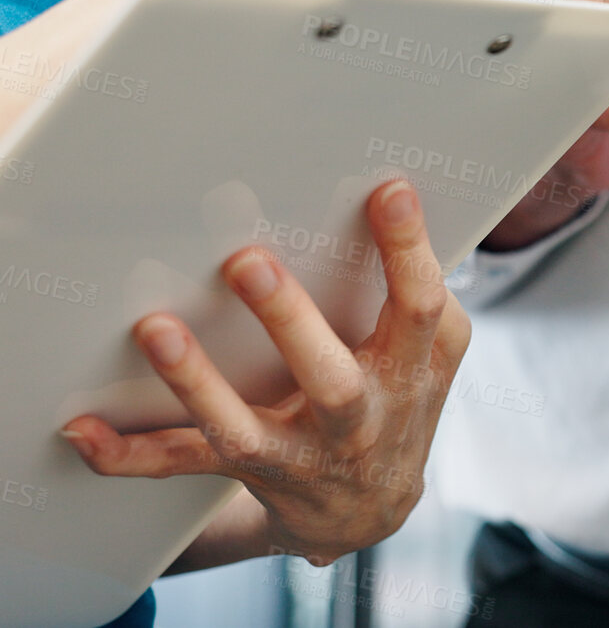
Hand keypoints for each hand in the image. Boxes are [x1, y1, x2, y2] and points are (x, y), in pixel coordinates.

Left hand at [59, 181, 469, 568]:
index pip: (420, 308)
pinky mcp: (254, 472)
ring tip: (156, 330)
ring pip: (248, 429)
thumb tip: (393, 203)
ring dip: (198, 384)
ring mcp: (305, 454)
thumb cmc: (397, 404)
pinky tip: (84, 430)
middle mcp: (363, 418)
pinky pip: (186, 464)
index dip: (408, 252)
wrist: (373, 511)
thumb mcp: (428, 356)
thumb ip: (415, 298)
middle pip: (333, 378)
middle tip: (246, 260)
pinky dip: (131, 454)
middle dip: (289, 321)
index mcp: (411, 371)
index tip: (388, 193)